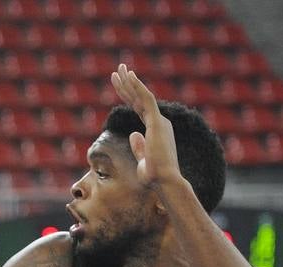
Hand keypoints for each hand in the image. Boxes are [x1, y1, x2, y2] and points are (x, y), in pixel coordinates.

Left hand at [109, 63, 181, 189]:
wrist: (164, 180)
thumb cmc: (154, 176)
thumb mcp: (143, 160)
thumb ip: (139, 146)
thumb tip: (133, 134)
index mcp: (156, 130)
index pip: (140, 108)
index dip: (128, 96)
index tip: (118, 85)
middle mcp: (159, 122)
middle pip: (140, 99)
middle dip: (128, 84)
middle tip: (118, 70)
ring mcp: (159, 121)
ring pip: (142, 96)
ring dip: (129, 82)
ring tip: (119, 69)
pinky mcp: (157, 122)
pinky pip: (146, 99)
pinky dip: (137, 86)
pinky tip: (129, 76)